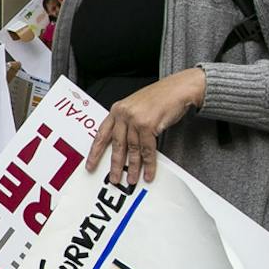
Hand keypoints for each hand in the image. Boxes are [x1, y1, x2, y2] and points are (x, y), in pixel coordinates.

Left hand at [84, 68, 205, 184]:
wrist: (179, 88)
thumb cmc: (160, 97)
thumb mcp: (136, 107)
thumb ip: (126, 122)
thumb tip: (122, 146)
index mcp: (117, 110)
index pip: (102, 134)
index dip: (95, 151)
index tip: (90, 165)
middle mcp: (123, 114)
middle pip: (116, 144)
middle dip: (115, 165)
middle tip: (114, 179)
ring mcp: (134, 119)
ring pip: (132, 149)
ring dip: (133, 167)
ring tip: (132, 179)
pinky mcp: (147, 125)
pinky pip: (147, 150)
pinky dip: (148, 164)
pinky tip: (148, 173)